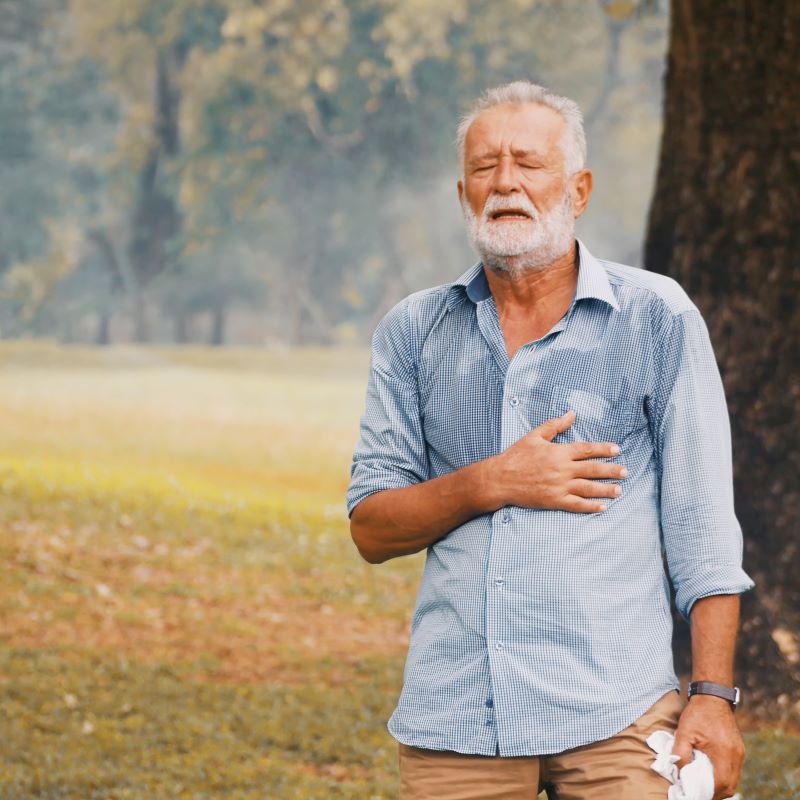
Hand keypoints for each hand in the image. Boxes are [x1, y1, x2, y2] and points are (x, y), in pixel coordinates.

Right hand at [491, 410, 626, 511]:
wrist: (500, 478)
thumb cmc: (516, 456)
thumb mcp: (535, 436)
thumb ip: (555, 425)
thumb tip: (572, 414)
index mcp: (559, 452)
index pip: (587, 449)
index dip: (603, 449)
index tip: (617, 450)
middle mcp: (563, 469)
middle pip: (593, 469)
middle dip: (611, 470)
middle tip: (625, 472)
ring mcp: (559, 486)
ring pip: (589, 488)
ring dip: (606, 489)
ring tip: (619, 490)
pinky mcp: (554, 500)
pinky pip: (577, 504)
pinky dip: (590, 506)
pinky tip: (602, 507)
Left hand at [672, 695, 744, 799]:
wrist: (712, 696)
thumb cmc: (697, 714)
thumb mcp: (683, 733)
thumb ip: (680, 754)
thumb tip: (681, 773)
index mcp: (724, 753)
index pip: (722, 784)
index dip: (710, 793)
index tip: (696, 793)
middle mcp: (736, 756)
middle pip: (730, 786)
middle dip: (715, 792)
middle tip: (699, 791)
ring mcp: (740, 752)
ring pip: (733, 779)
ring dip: (720, 785)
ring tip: (703, 783)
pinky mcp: (739, 749)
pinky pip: (734, 769)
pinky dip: (723, 775)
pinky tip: (711, 772)